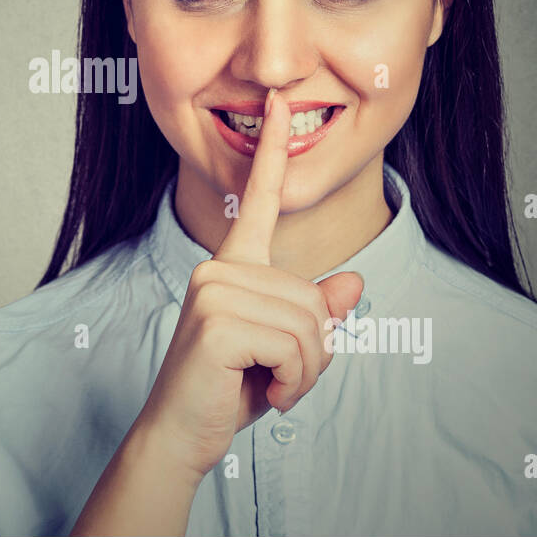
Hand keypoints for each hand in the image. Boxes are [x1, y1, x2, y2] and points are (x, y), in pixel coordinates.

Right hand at [135, 86, 365, 481]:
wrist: (181, 435)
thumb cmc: (228, 390)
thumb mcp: (284, 350)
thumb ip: (316, 314)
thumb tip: (355, 284)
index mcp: (233, 265)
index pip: (260, 200)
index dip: (273, 152)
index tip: (280, 101)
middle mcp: (219, 267)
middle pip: (313, 298)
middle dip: (314, 353)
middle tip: (280, 378)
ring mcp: (214, 289)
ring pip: (310, 323)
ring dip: (305, 371)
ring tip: (271, 386)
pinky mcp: (216, 320)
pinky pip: (294, 345)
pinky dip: (293, 380)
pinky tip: (264, 392)